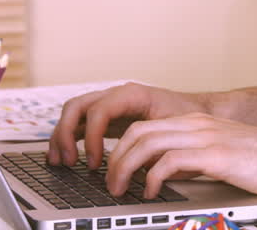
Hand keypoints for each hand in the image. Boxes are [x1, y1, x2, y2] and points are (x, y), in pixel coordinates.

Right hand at [47, 82, 204, 167]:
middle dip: (67, 133)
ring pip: (74, 114)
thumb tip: (135, 162)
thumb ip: (152, 139)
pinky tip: (66, 158)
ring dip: (62, 136)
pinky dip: (70, 139)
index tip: (95, 162)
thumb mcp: (172, 126)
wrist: (195, 110)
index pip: (99, 110)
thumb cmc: (185, 116)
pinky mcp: (108, 118)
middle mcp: (116, 96)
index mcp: (132, 94)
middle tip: (69, 161)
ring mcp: (109, 106)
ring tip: (61, 162)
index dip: (92, 137)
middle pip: (77, 107)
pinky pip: (81, 124)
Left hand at [104, 112, 256, 198]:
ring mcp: (207, 137)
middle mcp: (198, 125)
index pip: (145, 126)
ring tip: (122, 189)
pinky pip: (170, 161)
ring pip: (148, 143)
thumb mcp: (220, 155)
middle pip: (139, 131)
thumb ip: (193, 159)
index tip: (114, 170)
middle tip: (110, 182)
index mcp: (198, 124)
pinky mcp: (216, 155)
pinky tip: (153, 192)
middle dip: (116, 158)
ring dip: (126, 167)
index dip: (122, 148)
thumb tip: (165, 175)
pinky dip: (153, 179)